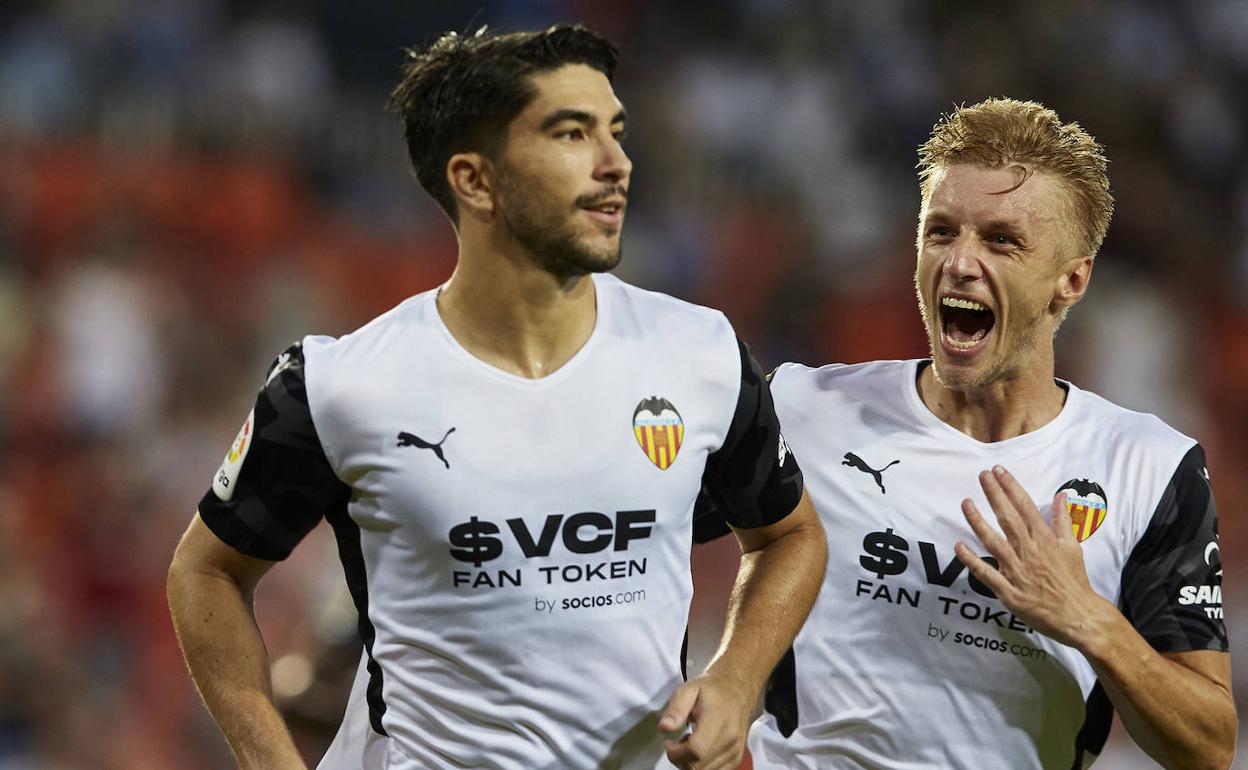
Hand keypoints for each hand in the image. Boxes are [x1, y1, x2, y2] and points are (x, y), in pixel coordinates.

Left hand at [658, 671, 752, 769]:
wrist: (737, 691)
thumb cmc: (710, 690)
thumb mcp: (688, 689)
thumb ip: (676, 709)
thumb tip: (664, 728)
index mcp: (718, 721)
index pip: (696, 750)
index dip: (676, 753)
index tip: (669, 743)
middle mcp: (730, 741)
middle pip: (698, 767)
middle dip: (680, 759)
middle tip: (677, 742)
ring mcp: (735, 752)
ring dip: (690, 764)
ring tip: (688, 743)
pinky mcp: (736, 759)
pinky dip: (701, 766)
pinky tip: (699, 750)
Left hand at [954, 465, 1112, 648]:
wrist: (1079, 616)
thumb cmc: (1074, 580)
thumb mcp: (1073, 547)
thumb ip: (1063, 521)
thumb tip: (1061, 496)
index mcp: (1045, 540)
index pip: (1025, 507)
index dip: (1011, 487)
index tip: (999, 471)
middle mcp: (1030, 552)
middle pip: (1009, 519)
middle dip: (995, 495)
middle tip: (982, 475)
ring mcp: (1018, 572)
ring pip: (994, 542)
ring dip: (978, 522)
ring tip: (966, 503)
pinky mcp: (1009, 592)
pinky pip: (986, 574)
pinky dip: (972, 561)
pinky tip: (959, 546)